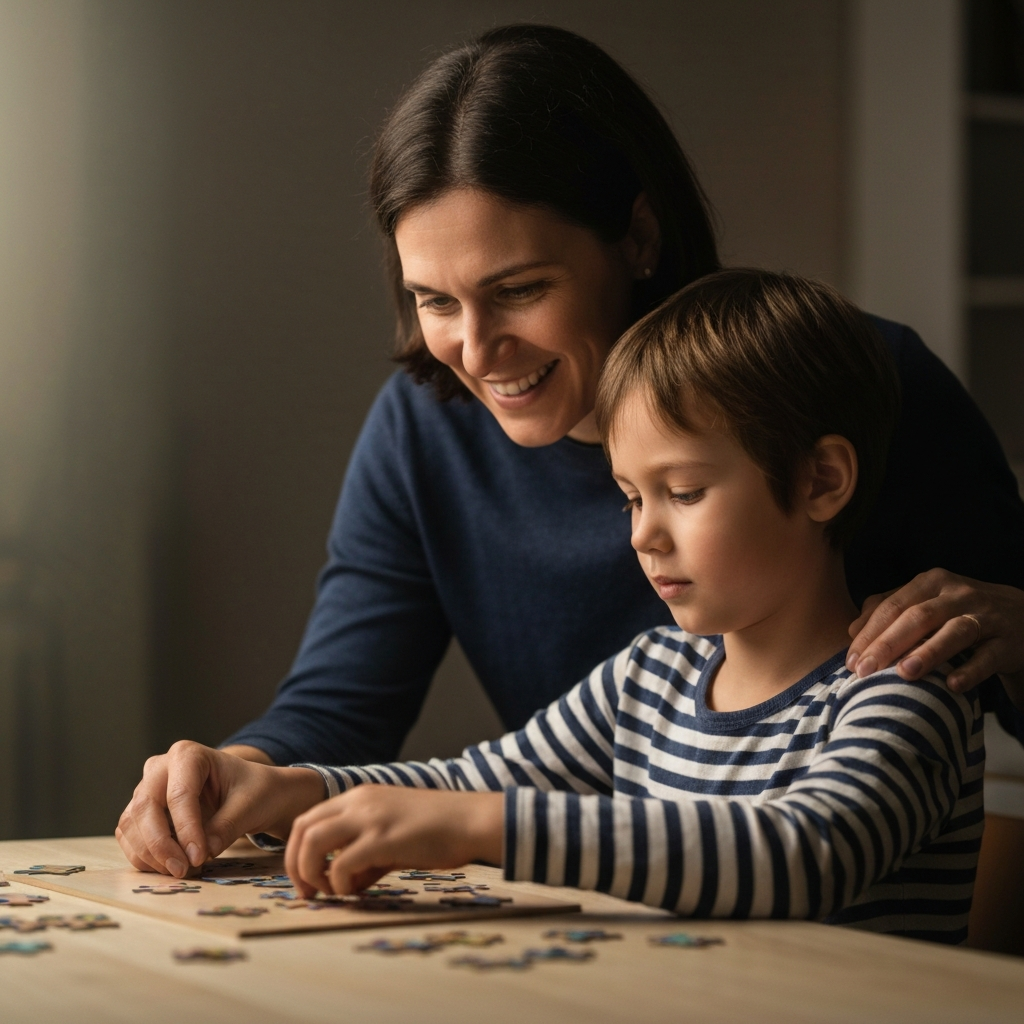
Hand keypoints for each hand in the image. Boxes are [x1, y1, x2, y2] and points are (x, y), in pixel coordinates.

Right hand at [115, 740, 324, 876]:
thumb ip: (226, 827)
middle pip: (145, 807)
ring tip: (180, 871)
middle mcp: (161, 767)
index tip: (200, 857)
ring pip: (131, 823)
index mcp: (188, 754)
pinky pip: (129, 836)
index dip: (186, 829)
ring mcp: (147, 788)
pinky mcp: (141, 812)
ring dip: (149, 854)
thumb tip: (203, 853)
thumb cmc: (253, 790)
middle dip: (161, 844)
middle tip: (183, 870)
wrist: (252, 792)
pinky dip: (143, 856)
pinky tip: (167, 868)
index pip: (179, 794)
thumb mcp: (249, 806)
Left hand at [285, 785, 503, 896]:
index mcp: (360, 796)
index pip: (308, 818)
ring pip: (312, 841)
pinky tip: (357, 891)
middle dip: (295, 863)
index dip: (297, 850)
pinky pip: (341, 864)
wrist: (471, 820)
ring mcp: (370, 817)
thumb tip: (347, 883)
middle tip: (307, 891)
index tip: (307, 878)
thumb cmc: (438, 829)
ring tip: (328, 893)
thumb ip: (366, 853)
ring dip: (310, 873)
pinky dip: (340, 883)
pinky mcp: (383, 838)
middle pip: (301, 828)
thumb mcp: (393, 832)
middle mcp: (359, 801)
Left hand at [846, 568, 1023, 708]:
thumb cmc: (957, 612)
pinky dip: (971, 670)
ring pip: (955, 631)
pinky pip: (989, 656)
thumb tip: (852, 631)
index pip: (892, 606)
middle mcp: (958, 594)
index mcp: (931, 582)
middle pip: (918, 617)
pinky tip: (952, 685)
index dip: (869, 633)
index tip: (852, 661)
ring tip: (903, 673)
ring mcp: (987, 615)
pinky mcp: (1009, 642)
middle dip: (888, 644)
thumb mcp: (925, 603)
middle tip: (865, 672)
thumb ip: (888, 610)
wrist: (1021, 617)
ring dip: (928, 653)